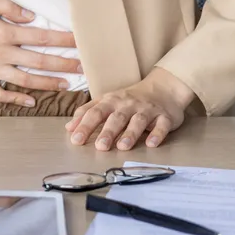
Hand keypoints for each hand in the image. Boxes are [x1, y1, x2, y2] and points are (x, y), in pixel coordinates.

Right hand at [0, 0, 79, 106]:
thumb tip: (31, 16)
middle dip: (64, 64)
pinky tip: (31, 102)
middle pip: (39, 61)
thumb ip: (8, 7)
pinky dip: (17, 100)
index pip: (41, 36)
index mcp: (4, 33)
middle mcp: (1, 54)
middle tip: (83, 67)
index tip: (80, 42)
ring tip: (66, 85)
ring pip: (26, 80)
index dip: (63, 39)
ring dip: (48, 84)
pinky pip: (1, 95)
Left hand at [65, 68, 195, 150]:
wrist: (163, 87)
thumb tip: (69, 128)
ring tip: (122, 147)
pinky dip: (157, 134)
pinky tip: (151, 144)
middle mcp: (128, 105)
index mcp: (111, 101)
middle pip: (116, 118)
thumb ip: (88, 113)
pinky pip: (161, 125)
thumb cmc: (130, 99)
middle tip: (100, 146)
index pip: (95, 112)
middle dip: (107, 132)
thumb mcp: (107, 101)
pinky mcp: (165, 117)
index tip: (76, 140)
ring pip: (138, 121)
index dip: (85, 125)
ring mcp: (147, 110)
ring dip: (130, 134)